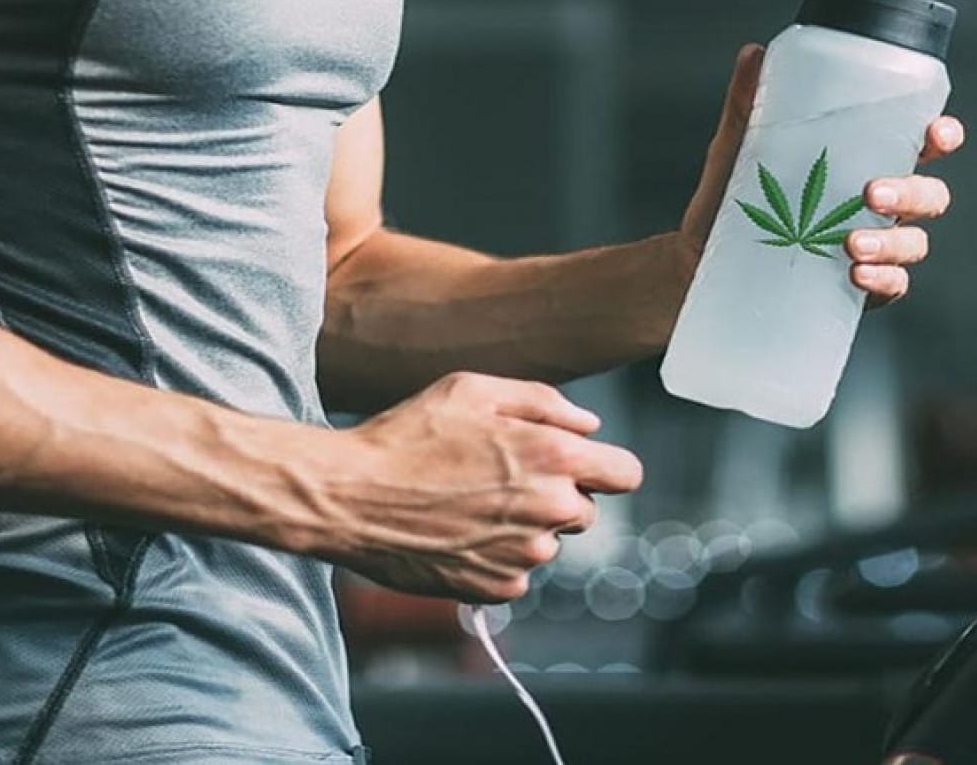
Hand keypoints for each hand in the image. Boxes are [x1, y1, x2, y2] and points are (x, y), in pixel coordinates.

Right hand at [330, 372, 640, 603]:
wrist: (350, 495)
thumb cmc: (407, 435)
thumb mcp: (471, 389)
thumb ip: (542, 402)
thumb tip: (588, 426)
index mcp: (553, 457)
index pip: (626, 473)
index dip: (604, 466)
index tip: (578, 465)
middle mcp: (549, 510)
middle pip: (585, 510)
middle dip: (554, 494)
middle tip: (497, 478)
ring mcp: (524, 555)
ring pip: (546, 542)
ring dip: (521, 527)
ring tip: (465, 503)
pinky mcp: (496, 588)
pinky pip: (515, 573)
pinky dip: (494, 558)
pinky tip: (455, 532)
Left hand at [677, 44, 966, 305]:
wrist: (694, 265)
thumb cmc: (727, 201)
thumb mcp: (735, 150)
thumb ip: (747, 105)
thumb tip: (753, 53)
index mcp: (863, 162)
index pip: (919, 144)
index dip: (942, 136)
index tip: (936, 133)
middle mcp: (876, 205)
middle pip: (929, 195)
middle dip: (913, 191)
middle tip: (872, 193)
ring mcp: (871, 247)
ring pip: (914, 242)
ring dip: (894, 242)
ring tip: (852, 244)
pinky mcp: (855, 288)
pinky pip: (891, 286)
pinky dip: (883, 280)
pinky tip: (857, 274)